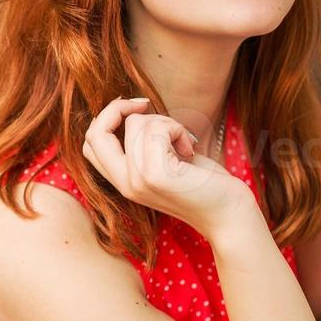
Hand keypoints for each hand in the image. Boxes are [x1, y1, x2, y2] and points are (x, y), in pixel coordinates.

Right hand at [81, 97, 259, 235]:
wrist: (229, 215)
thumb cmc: (203, 184)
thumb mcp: (166, 160)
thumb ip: (144, 144)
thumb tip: (134, 110)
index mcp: (123, 182)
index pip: (90, 145)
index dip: (105, 119)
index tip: (134, 110)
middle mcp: (124, 184)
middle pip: (96, 133)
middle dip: (118, 108)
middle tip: (145, 104)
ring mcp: (137, 181)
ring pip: (136, 124)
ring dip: (165, 122)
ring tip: (183, 142)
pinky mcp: (156, 176)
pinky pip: (156, 130)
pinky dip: (176, 129)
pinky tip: (189, 148)